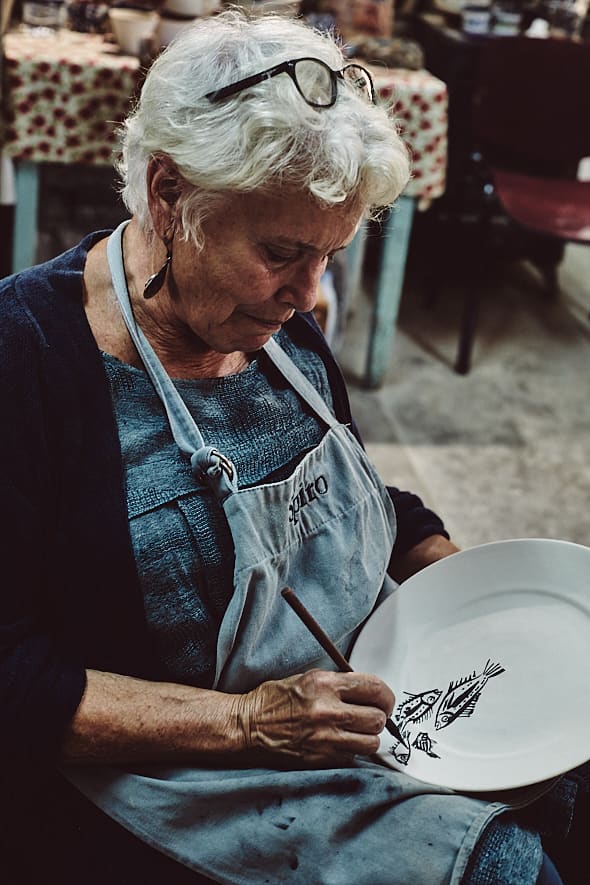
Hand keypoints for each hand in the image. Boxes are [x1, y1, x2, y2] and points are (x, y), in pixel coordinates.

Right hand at [234, 669, 394, 764]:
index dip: (385, 695)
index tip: (384, 700)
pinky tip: (338, 743)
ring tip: (356, 732)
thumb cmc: (273, 701)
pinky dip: (351, 751)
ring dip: (367, 737)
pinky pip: (352, 757)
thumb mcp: (307, 678)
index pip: (374, 688)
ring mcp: (325, 738)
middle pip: (377, 718)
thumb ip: (338, 684)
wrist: (247, 727)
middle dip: (378, 717)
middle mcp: (327, 711)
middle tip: (372, 716)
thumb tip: (367, 691)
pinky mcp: (321, 760)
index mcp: (324, 684)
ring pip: (371, 742)